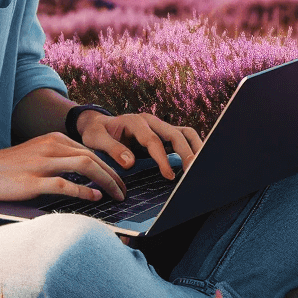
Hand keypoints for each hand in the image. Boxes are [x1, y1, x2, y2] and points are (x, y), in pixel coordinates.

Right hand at [0, 132, 130, 201]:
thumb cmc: (5, 170)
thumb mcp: (35, 157)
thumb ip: (57, 162)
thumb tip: (85, 181)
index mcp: (52, 139)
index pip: (90, 150)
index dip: (110, 166)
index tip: (120, 182)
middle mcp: (50, 146)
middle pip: (93, 157)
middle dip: (114, 175)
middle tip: (125, 192)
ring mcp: (41, 163)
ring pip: (85, 166)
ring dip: (107, 182)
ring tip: (117, 197)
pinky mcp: (32, 181)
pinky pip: (66, 184)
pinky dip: (84, 192)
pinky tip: (94, 199)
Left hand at [75, 111, 203, 179]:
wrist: (98, 124)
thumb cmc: (97, 133)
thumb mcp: (96, 139)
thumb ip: (112, 149)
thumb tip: (130, 163)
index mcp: (135, 122)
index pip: (153, 141)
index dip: (162, 159)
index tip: (169, 176)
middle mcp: (151, 121)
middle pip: (175, 134)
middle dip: (186, 153)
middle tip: (192, 172)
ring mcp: (159, 126)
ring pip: (185, 132)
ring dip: (195, 148)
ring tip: (200, 167)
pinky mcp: (164, 133)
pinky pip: (183, 137)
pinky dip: (192, 147)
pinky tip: (196, 163)